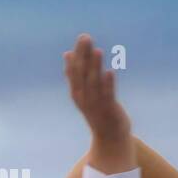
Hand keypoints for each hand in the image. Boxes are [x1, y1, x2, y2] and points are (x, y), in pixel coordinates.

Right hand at [63, 34, 133, 172]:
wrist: (110, 140)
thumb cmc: (98, 113)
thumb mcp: (84, 94)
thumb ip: (75, 75)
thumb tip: (67, 54)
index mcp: (77, 92)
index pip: (75, 70)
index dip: (78, 54)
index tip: (82, 38)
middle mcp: (84, 98)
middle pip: (82, 73)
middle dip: (84, 55)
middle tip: (86, 38)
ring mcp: (96, 105)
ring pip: (94, 83)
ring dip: (95, 67)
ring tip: (97, 51)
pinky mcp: (109, 110)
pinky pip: (108, 96)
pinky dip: (108, 84)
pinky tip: (110, 72)